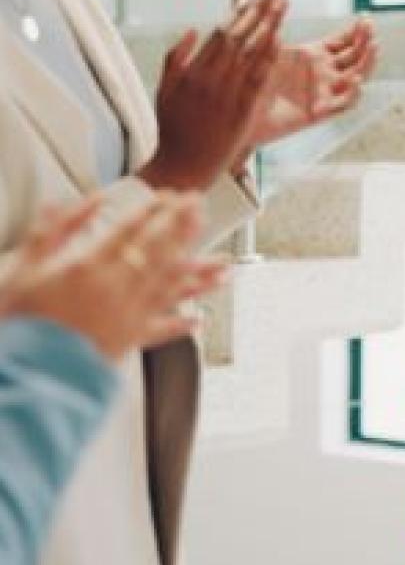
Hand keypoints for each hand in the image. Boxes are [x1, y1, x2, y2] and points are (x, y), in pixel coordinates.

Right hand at [0, 194, 226, 359]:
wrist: (24, 369)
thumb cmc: (20, 321)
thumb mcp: (24, 267)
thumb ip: (51, 232)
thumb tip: (69, 203)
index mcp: (91, 266)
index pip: (131, 229)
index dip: (154, 210)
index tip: (170, 195)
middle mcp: (118, 287)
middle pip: (159, 249)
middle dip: (182, 225)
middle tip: (201, 206)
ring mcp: (128, 314)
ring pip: (173, 287)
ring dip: (200, 273)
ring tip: (224, 263)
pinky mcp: (128, 341)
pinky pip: (162, 330)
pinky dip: (183, 325)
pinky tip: (200, 319)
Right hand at [138, 0, 284, 190]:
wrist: (182, 166)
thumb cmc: (173, 130)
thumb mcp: (164, 90)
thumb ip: (176, 59)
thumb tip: (193, 30)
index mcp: (192, 71)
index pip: (221, 31)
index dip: (241, 10)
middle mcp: (210, 78)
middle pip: (240, 35)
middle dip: (261, 9)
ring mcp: (226, 94)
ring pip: (250, 52)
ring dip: (270, 25)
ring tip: (283, 4)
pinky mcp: (241, 111)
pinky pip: (257, 79)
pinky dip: (268, 57)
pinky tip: (280, 39)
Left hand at [240, 15, 377, 150]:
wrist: (242, 113)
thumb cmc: (252, 81)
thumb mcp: (265, 50)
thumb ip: (275, 31)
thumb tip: (277, 3)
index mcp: (314, 55)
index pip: (344, 41)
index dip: (356, 31)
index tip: (365, 18)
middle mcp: (324, 73)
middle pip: (355, 56)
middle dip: (365, 41)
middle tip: (370, 28)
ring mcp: (325, 92)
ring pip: (356, 77)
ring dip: (367, 62)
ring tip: (373, 47)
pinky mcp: (320, 112)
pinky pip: (342, 104)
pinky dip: (352, 93)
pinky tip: (356, 80)